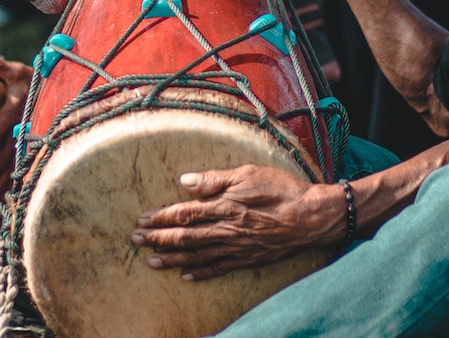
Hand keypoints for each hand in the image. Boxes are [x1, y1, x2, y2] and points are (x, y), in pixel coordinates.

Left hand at [0, 47, 30, 201]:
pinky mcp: (38, 144)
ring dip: (2, 183)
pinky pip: (27, 165)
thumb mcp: (16, 69)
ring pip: (16, 165)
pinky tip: (8, 195)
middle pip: (5, 157)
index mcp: (16, 111)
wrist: (64, 86)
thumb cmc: (36, 77)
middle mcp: (24, 128)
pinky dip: (17, 181)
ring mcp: (33, 138)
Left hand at [131, 165, 341, 280]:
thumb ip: (214, 179)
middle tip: (136, 240)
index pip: (185, 213)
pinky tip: (185, 275)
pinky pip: (219, 268)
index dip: (161, 217)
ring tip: (151, 261)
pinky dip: (200, 272)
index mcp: (224, 206)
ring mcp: (237, 248)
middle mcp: (226, 230)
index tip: (143, 218)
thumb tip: (184, 182)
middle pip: (185, 236)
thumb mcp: (248, 174)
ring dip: (172, 258)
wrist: (312, 217)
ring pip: (197, 255)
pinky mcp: (248, 259)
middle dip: (158, 238)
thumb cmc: (282, 189)